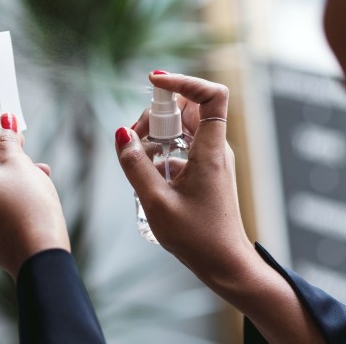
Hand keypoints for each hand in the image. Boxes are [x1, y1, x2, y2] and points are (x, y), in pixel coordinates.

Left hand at [0, 113, 69, 278]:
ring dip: (2, 167)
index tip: (0, 120)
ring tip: (33, 163)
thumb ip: (7, 141)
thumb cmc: (28, 209)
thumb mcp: (19, 164)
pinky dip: (2, 187)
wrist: (40, 255)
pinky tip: (30, 184)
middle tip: (15, 137)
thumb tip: (3, 125)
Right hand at [118, 72, 251, 280]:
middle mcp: (215, 149)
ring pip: (184, 127)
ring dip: (158, 132)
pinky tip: (147, 173)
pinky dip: (163, 150)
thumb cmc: (197, 238)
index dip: (184, 81)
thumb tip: (120, 134)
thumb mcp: (156, 202)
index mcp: (210, 151)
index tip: (154, 82)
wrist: (225, 265)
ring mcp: (212, 159)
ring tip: (137, 156)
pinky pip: (183, 146)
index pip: (211, 95)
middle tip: (135, 137)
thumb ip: (135, 166)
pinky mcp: (206, 170)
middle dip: (158, 113)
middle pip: (189, 107)